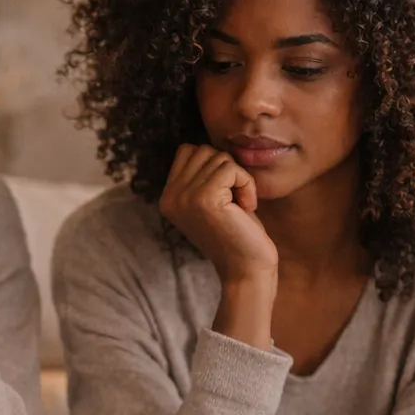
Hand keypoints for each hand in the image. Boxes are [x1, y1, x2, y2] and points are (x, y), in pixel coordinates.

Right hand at [159, 144, 278, 283]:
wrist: (246, 269)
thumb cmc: (237, 233)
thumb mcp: (211, 200)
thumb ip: (201, 175)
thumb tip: (204, 145)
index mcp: (167, 197)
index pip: (188, 151)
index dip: (214, 166)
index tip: (225, 196)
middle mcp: (170, 197)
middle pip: (203, 150)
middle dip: (227, 170)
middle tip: (234, 201)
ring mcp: (184, 198)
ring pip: (219, 157)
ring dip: (239, 179)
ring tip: (240, 207)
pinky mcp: (205, 198)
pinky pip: (232, 169)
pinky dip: (247, 184)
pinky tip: (246, 208)